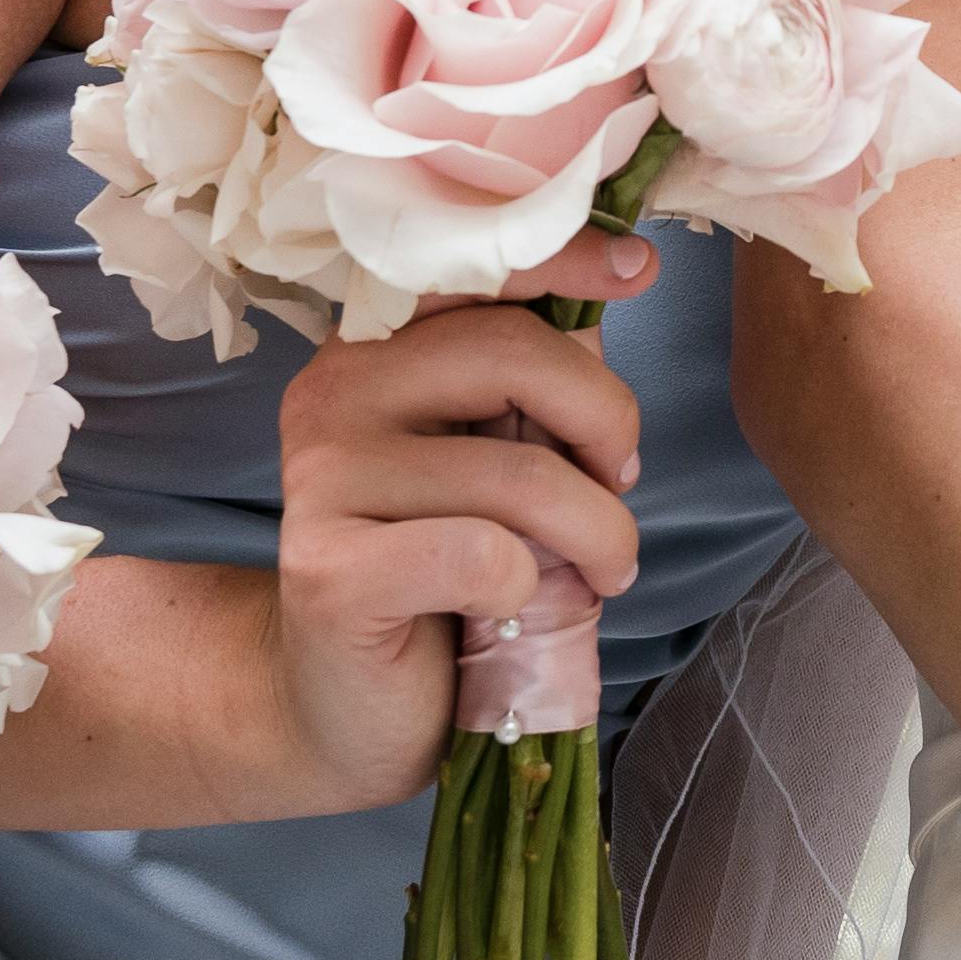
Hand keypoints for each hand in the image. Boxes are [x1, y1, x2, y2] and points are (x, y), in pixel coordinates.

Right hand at [264, 233, 658, 806]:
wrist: (346, 705)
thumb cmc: (442, 574)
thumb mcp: (498, 456)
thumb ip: (537, 378)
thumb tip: (620, 277)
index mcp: (376, 345)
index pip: (471, 265)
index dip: (564, 254)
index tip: (640, 268)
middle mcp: (334, 389)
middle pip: (516, 354)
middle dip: (607, 424)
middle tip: (620, 486)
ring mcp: (320, 477)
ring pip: (519, 473)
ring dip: (597, 532)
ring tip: (600, 570)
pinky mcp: (329, 570)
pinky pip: (482, 555)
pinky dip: (527, 587)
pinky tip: (511, 607)